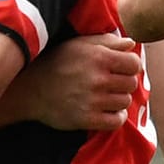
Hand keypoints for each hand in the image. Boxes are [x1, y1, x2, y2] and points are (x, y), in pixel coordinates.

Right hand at [14, 34, 142, 129]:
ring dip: (119, 99)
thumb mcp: (80, 44)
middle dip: (125, 82)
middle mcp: (97, 79)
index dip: (131, 66)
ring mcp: (92, 100)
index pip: (134, 64)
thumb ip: (108, 42)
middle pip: (131, 84)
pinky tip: (109, 111)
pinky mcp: (86, 119)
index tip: (123, 68)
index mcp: (98, 57)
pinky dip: (117, 117)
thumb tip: (131, 43)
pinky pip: (116, 121)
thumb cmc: (57, 61)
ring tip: (108, 95)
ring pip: (125, 102)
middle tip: (113, 82)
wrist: (29, 88)